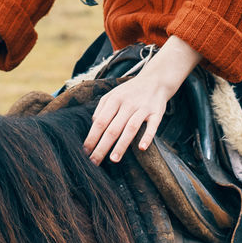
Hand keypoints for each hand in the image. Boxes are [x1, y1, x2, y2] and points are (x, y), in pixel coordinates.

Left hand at [83, 37, 201, 164]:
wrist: (155, 80)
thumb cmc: (130, 91)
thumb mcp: (113, 94)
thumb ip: (102, 108)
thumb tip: (93, 125)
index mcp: (114, 100)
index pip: (100, 122)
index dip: (92, 137)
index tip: (85, 152)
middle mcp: (127, 104)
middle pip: (112, 128)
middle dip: (102, 146)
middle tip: (95, 162)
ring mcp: (142, 108)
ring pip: (130, 128)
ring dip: (121, 145)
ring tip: (113, 160)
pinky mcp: (157, 113)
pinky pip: (152, 126)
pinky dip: (147, 136)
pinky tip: (142, 148)